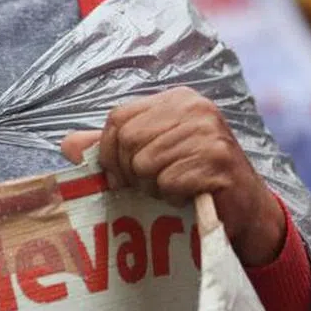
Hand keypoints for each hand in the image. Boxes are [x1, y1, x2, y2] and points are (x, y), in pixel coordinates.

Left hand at [61, 87, 285, 266]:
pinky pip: (168, 181)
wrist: (244, 211)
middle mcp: (194, 107)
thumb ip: (109, 148)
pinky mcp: (219, 160)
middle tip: (150, 185)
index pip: (118, 117)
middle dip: (131, 172)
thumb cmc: (191, 180)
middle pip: (129, 139)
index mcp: (175, 99)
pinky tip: (188, 195)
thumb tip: (66, 145)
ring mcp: (209, 131)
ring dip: (152, 187)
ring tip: (172, 188)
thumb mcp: (148, 156)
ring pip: (146, 163)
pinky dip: (172, 196)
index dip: (109, 151)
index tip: (118, 175)